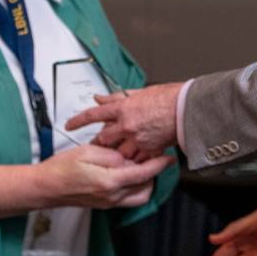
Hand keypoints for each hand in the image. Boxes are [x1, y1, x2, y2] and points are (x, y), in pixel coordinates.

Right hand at [37, 143, 173, 208]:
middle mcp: (112, 196)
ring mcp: (108, 202)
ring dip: (144, 182)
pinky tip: (126, 172)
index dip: (159, 164)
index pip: (143, 173)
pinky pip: (127, 198)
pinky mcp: (104, 203)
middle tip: (153, 158)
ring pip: (138, 196)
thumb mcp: (88, 151)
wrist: (46, 187)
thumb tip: (127, 156)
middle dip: (154, 175)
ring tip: (140, 164)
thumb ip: (111, 154)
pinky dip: (133, 186)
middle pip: (146, 189)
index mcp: (109, 181)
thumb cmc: (61, 169)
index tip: (169, 157)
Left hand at [65, 82, 182, 160]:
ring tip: (117, 157)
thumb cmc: (168, 97)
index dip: (79, 120)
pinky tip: (135, 162)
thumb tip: (100, 98)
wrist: (187, 108)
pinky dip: (135, 161)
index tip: (69, 125)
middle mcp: (126, 125)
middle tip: (97, 146)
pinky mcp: (150, 149)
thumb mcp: (139, 93)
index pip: (94, 114)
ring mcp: (137, 139)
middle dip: (100, 143)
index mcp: (123, 108)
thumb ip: (117, 98)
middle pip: (104, 138)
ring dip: (117, 155)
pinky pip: (137, 160)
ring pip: (119, 153)